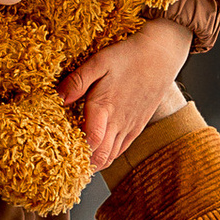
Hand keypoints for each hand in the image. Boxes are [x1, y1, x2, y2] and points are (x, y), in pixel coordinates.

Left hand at [60, 18, 192, 169]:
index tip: (61, 151)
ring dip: (95, 162)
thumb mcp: (99, 61)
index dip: (77, 151)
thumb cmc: (128, 57)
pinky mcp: (137, 127)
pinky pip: (121, 150)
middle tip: (66, 162)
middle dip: (83, 163)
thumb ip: (77, 81)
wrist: (160, 56)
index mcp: (105, 107)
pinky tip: (97, 152)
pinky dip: (108, 156)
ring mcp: (129, 127)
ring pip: (111, 156)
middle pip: (100, 156)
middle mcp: (118, 122)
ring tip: (78, 161)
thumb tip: (59, 98)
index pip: (91, 142)